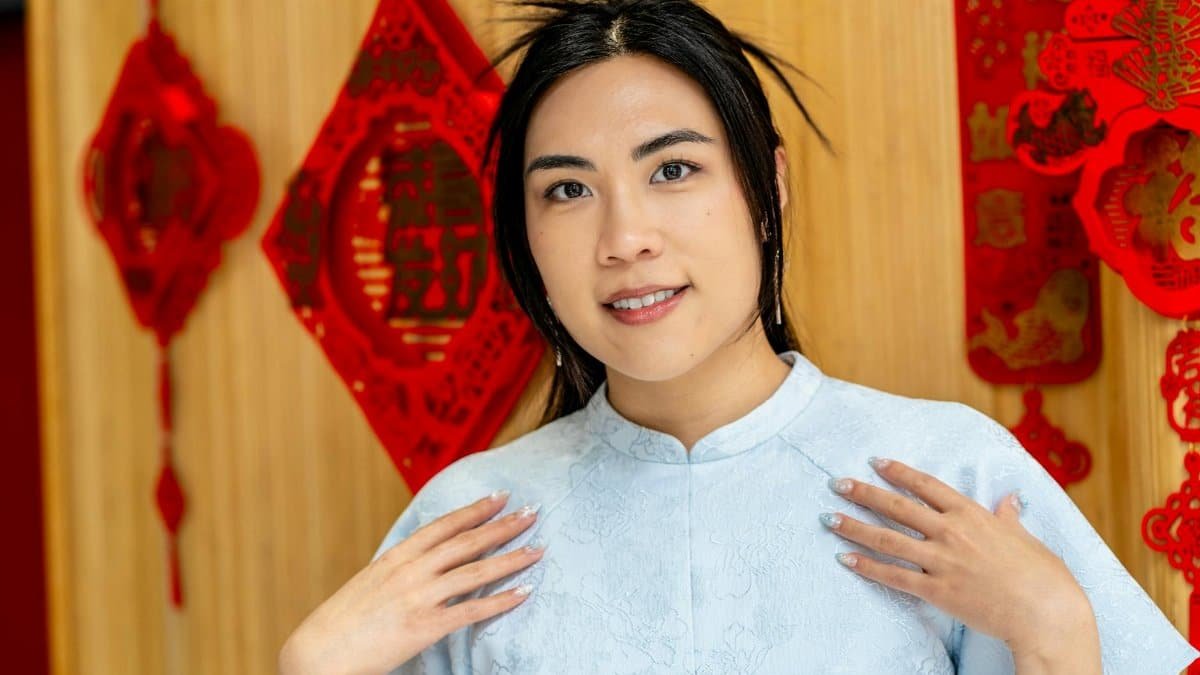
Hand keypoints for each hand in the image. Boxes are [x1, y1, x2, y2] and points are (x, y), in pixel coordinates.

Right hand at [278, 492, 544, 674]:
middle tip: (532, 512)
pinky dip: (501, 600)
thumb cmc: (342, 622)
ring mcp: (418, 597)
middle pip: (466, 542)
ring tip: (537, 548)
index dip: (475, 510)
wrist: (319, 654)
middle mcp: (410, 571)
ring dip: (510, 558)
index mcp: (396, 557)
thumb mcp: (371, 583)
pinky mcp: (425, 626)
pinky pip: (472, 610)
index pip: (444, 526)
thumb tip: (424, 559)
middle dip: (502, 526)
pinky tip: (523, 593)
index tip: (500, 496)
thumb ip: (401, 570)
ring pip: (475, 571)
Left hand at [822, 458, 1099, 672]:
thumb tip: (1009, 501)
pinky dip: (867, 567)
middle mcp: (952, 533)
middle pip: (897, 507)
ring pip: (888, 539)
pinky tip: (846, 559)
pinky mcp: (937, 591)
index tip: (875, 462)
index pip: (926, 485)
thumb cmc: (1044, 576)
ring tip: (829, 519)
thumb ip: (1009, 518)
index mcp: (972, 515)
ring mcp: (942, 562)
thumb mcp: (1026, 538)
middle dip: (863, 493)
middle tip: (837, 483)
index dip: (898, 472)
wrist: (1047, 614)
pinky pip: (894, 576)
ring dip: (855, 527)